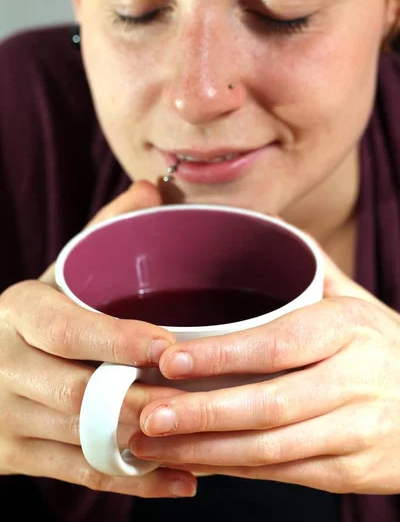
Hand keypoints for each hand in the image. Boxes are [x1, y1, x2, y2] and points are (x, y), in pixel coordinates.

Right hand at [0, 180, 196, 498]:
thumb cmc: (34, 318)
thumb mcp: (57, 273)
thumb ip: (103, 232)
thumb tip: (153, 189)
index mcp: (20, 313)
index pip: (67, 329)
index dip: (118, 341)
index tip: (171, 349)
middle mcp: (5, 365)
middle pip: (76, 394)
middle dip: (139, 401)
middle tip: (200, 401)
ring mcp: (5, 417)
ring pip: (80, 440)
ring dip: (143, 446)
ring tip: (204, 441)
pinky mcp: (14, 456)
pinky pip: (78, 475)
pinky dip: (133, 482)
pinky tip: (181, 480)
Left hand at [131, 249, 399, 494]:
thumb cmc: (384, 346)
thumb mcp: (356, 302)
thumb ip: (309, 267)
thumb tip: (262, 223)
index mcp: (348, 328)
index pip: (279, 344)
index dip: (222, 355)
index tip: (170, 358)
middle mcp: (353, 381)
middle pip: (269, 404)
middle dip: (202, 413)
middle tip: (147, 413)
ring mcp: (354, 431)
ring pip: (270, 449)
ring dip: (206, 449)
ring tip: (152, 443)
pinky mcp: (351, 471)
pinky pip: (283, 474)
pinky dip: (233, 470)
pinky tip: (194, 461)